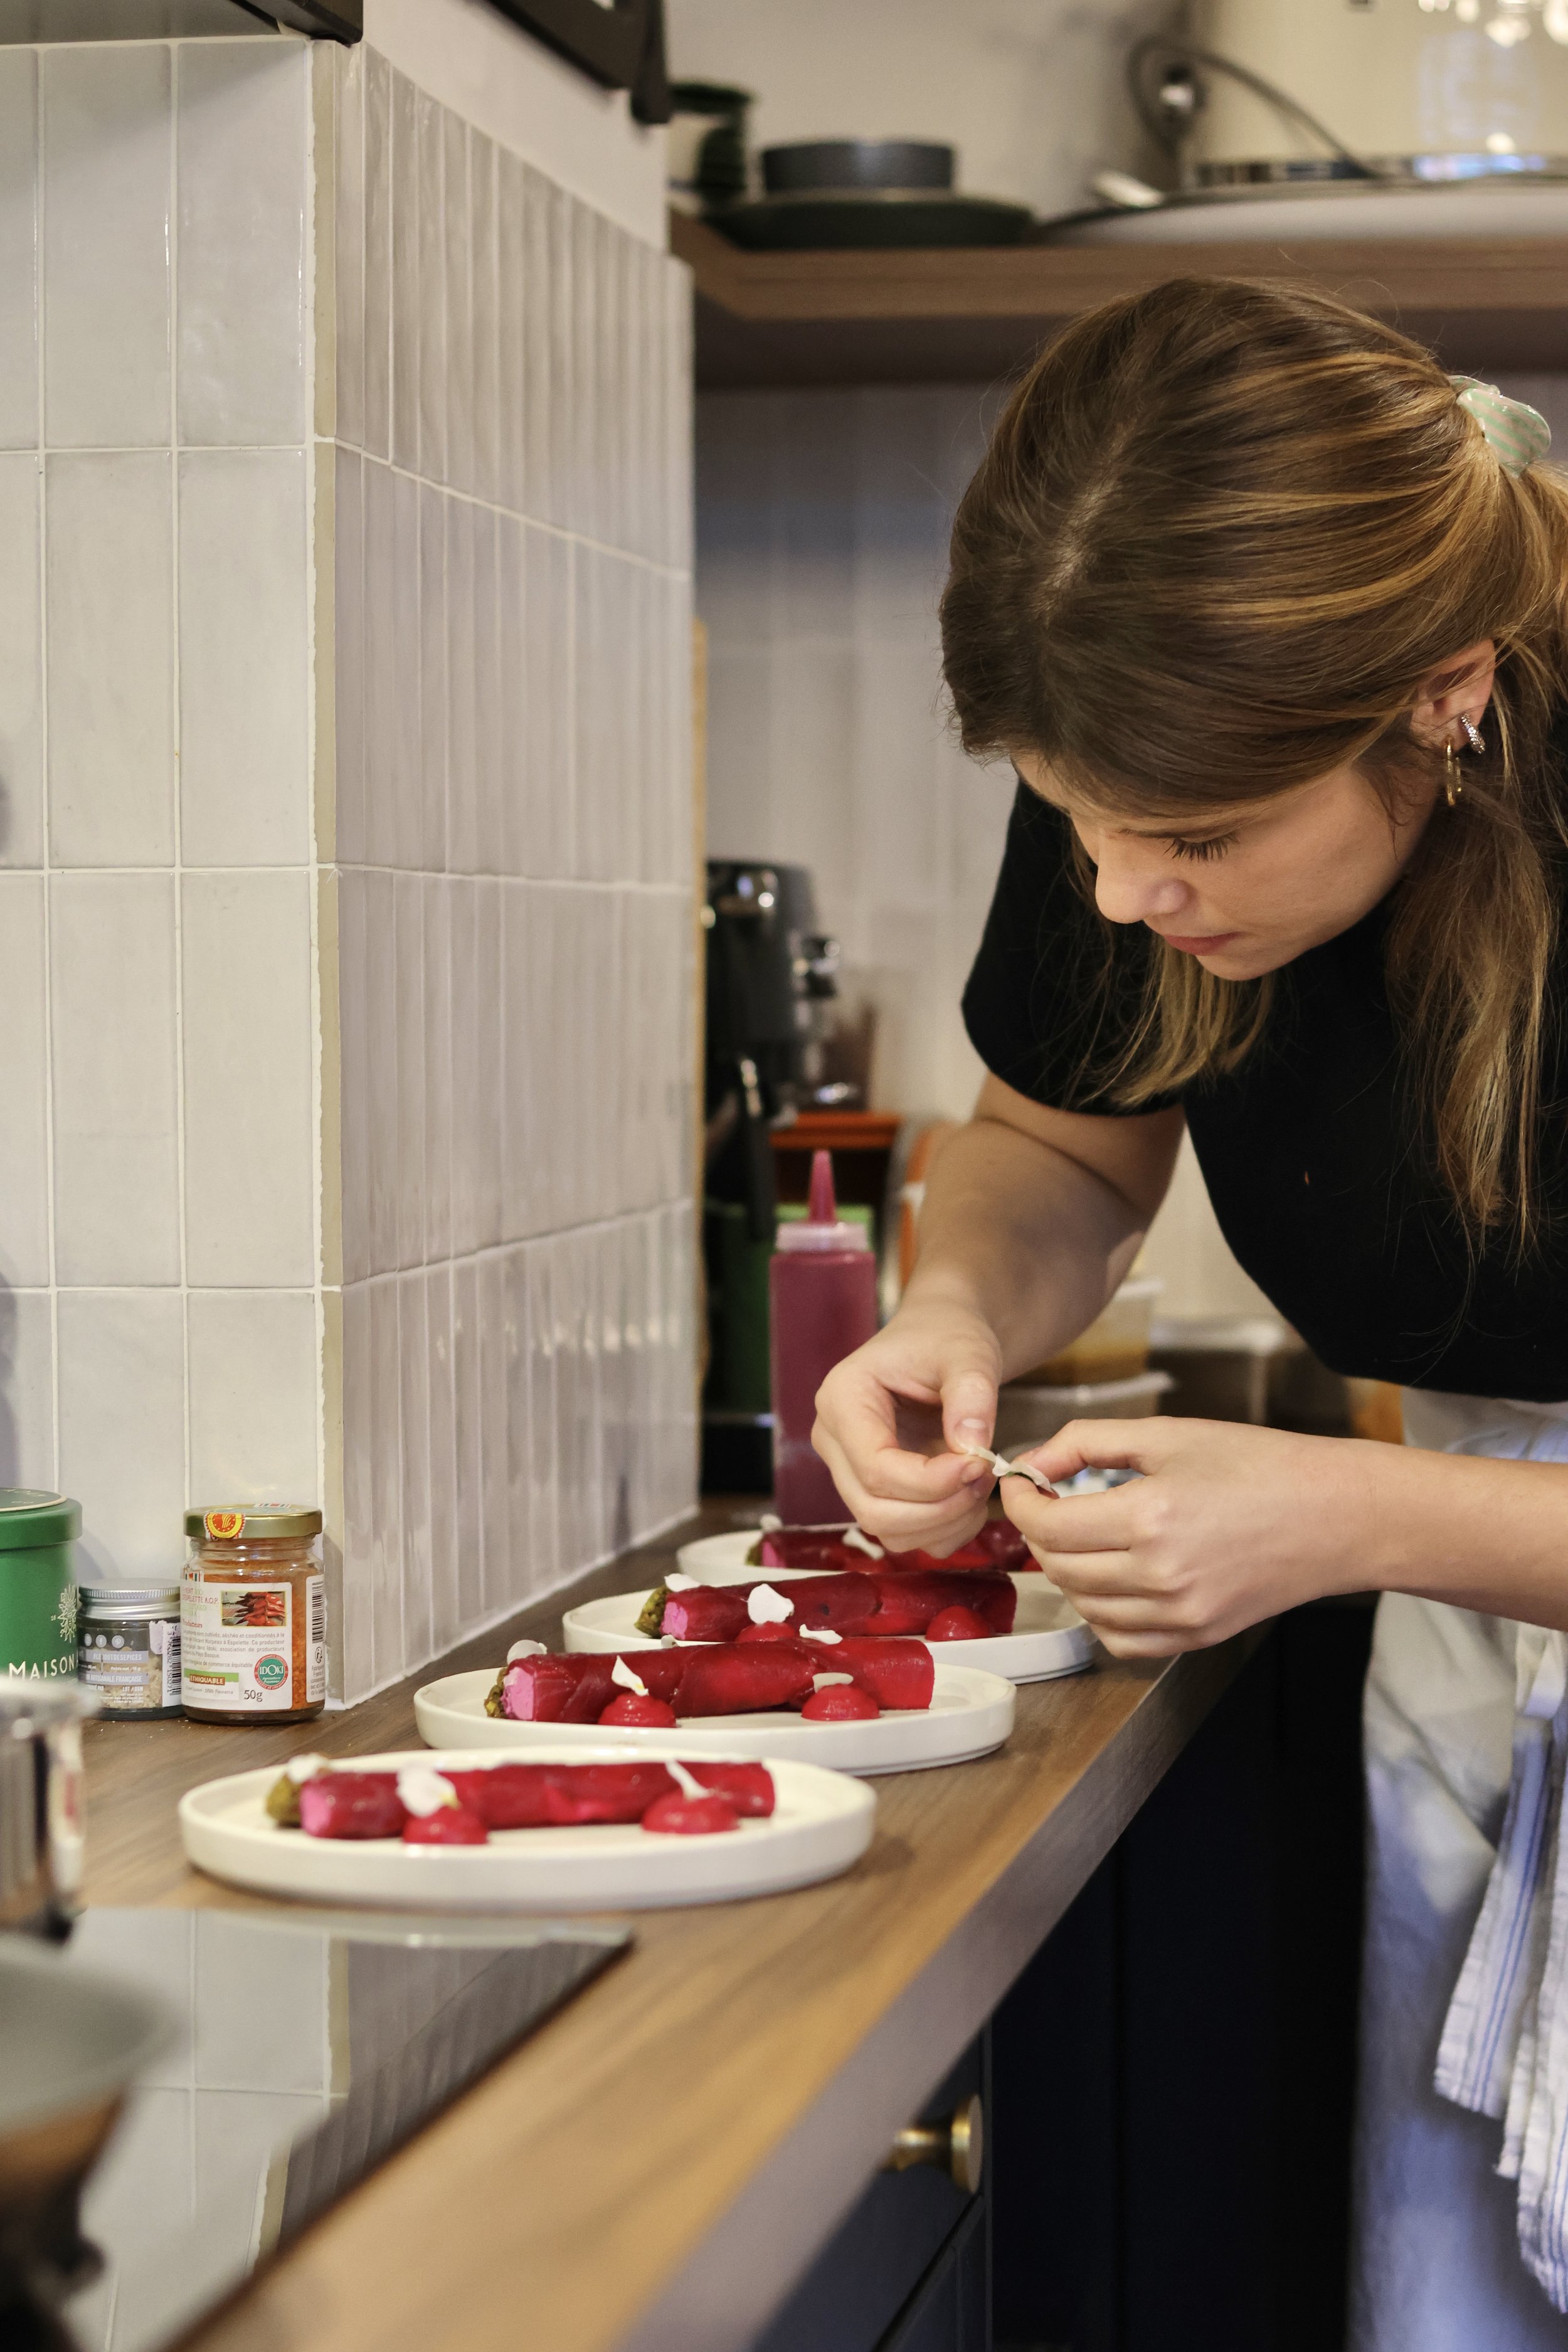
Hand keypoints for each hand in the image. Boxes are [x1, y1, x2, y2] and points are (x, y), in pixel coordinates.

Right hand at [811, 1298, 1002, 1554]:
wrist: (941, 1340)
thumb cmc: (947, 1338)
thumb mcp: (968, 1353)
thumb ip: (971, 1395)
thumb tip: (971, 1448)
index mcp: (842, 1399)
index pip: (876, 1467)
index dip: (931, 1481)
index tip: (980, 1465)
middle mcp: (833, 1440)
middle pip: (872, 1509)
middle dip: (938, 1509)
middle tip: (984, 1477)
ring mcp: (849, 1470)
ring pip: (886, 1530)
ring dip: (943, 1524)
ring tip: (980, 1484)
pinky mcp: (872, 1490)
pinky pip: (902, 1535)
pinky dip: (943, 1531)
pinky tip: (968, 1499)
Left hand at [1001, 1416, 1378, 1657]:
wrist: (1335, 1516)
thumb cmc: (1258, 1465)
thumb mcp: (1168, 1433)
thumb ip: (1089, 1442)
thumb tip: (1033, 1462)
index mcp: (1150, 1517)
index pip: (1048, 1524)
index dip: (1020, 1501)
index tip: (1019, 1483)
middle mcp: (1160, 1575)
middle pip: (1059, 1566)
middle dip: (1039, 1531)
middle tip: (1049, 1502)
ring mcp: (1179, 1614)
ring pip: (1083, 1605)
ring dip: (1067, 1570)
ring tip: (1083, 1534)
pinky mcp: (1195, 1636)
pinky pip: (1119, 1639)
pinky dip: (1100, 1611)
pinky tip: (1111, 1577)